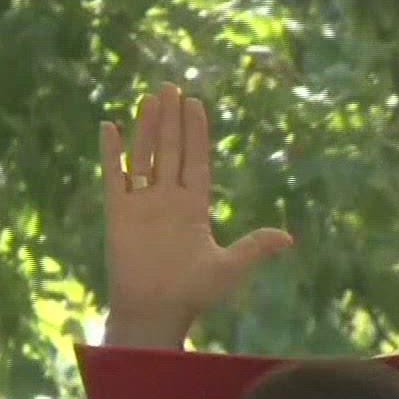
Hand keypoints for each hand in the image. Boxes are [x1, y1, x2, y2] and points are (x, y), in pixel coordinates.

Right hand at [101, 83, 292, 347]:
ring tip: (151, 98)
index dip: (196, 134)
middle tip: (173, 87)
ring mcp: (142, 205)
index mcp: (194, 208)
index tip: (196, 105)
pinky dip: (112, 153)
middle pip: (170, 151)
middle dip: (172, 120)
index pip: (196, 161)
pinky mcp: (118, 213)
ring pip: (145, 157)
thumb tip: (287, 239)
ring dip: (147, 128)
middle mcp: (167, 201)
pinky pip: (114, 177)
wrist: (155, 311)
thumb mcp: (228, 267)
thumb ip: (254, 247)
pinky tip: (110, 127)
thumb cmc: (192, 294)